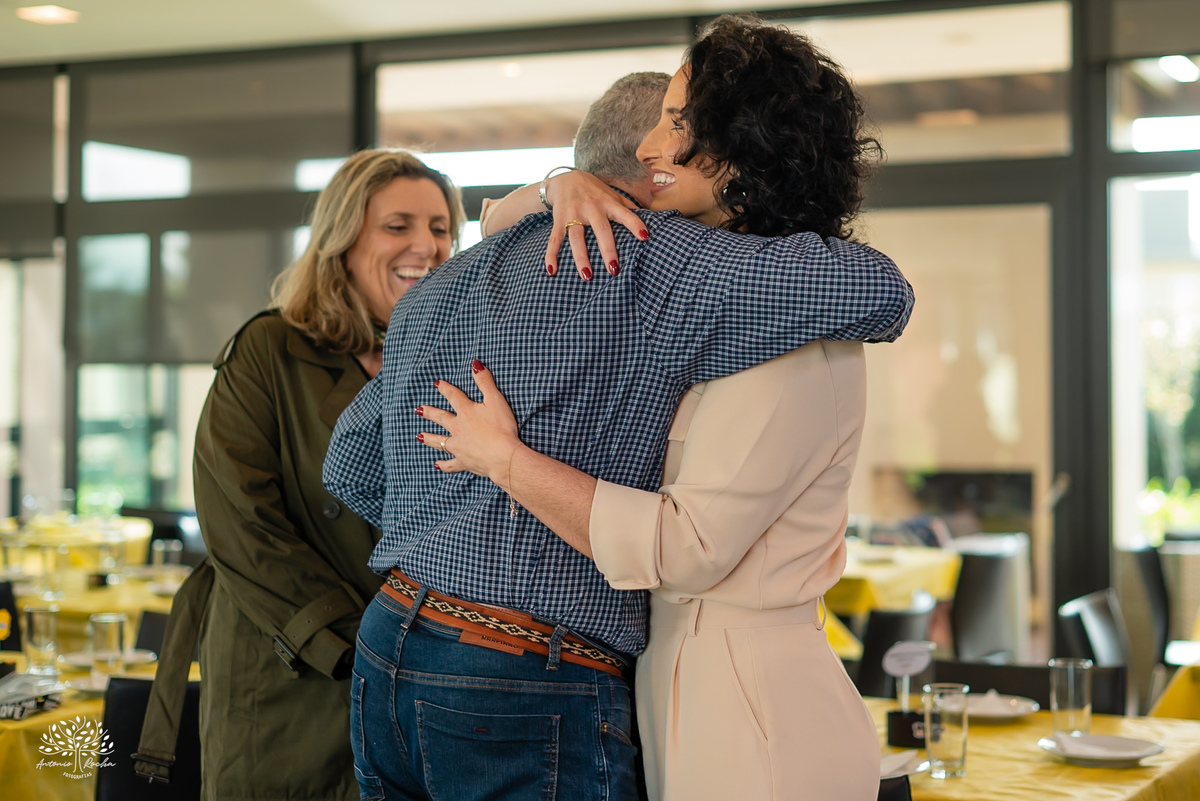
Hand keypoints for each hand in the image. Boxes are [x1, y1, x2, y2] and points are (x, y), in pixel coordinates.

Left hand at [415, 360, 520, 484]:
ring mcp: (458, 446)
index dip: (445, 389)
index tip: (437, 384)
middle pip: (440, 418)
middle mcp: (458, 428)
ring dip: (429, 438)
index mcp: (466, 412)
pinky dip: (444, 464)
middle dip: (429, 413)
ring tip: (419, 436)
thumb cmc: (501, 427)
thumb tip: (475, 364)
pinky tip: (437, 465)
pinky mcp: (463, 462)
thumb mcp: (496, 400)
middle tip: (419, 410)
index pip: (453, 396)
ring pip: (440, 441)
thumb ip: (485, 382)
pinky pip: (450, 464)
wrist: (502, 456)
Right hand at [543, 171, 648, 280]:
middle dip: (607, 250)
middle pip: (601, 230)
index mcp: (608, 203)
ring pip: (577, 238)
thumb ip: (629, 208)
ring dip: (581, 258)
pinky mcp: (559, 220)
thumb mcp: (613, 195)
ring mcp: (574, 215)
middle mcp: (592, 208)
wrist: (565, 177)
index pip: (625, 214)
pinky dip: (551, 255)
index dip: (635, 224)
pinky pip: (554, 240)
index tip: (645, 237)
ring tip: (587, 276)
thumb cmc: (595, 191)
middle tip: (614, 269)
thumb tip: (653, 218)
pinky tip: (552, 271)